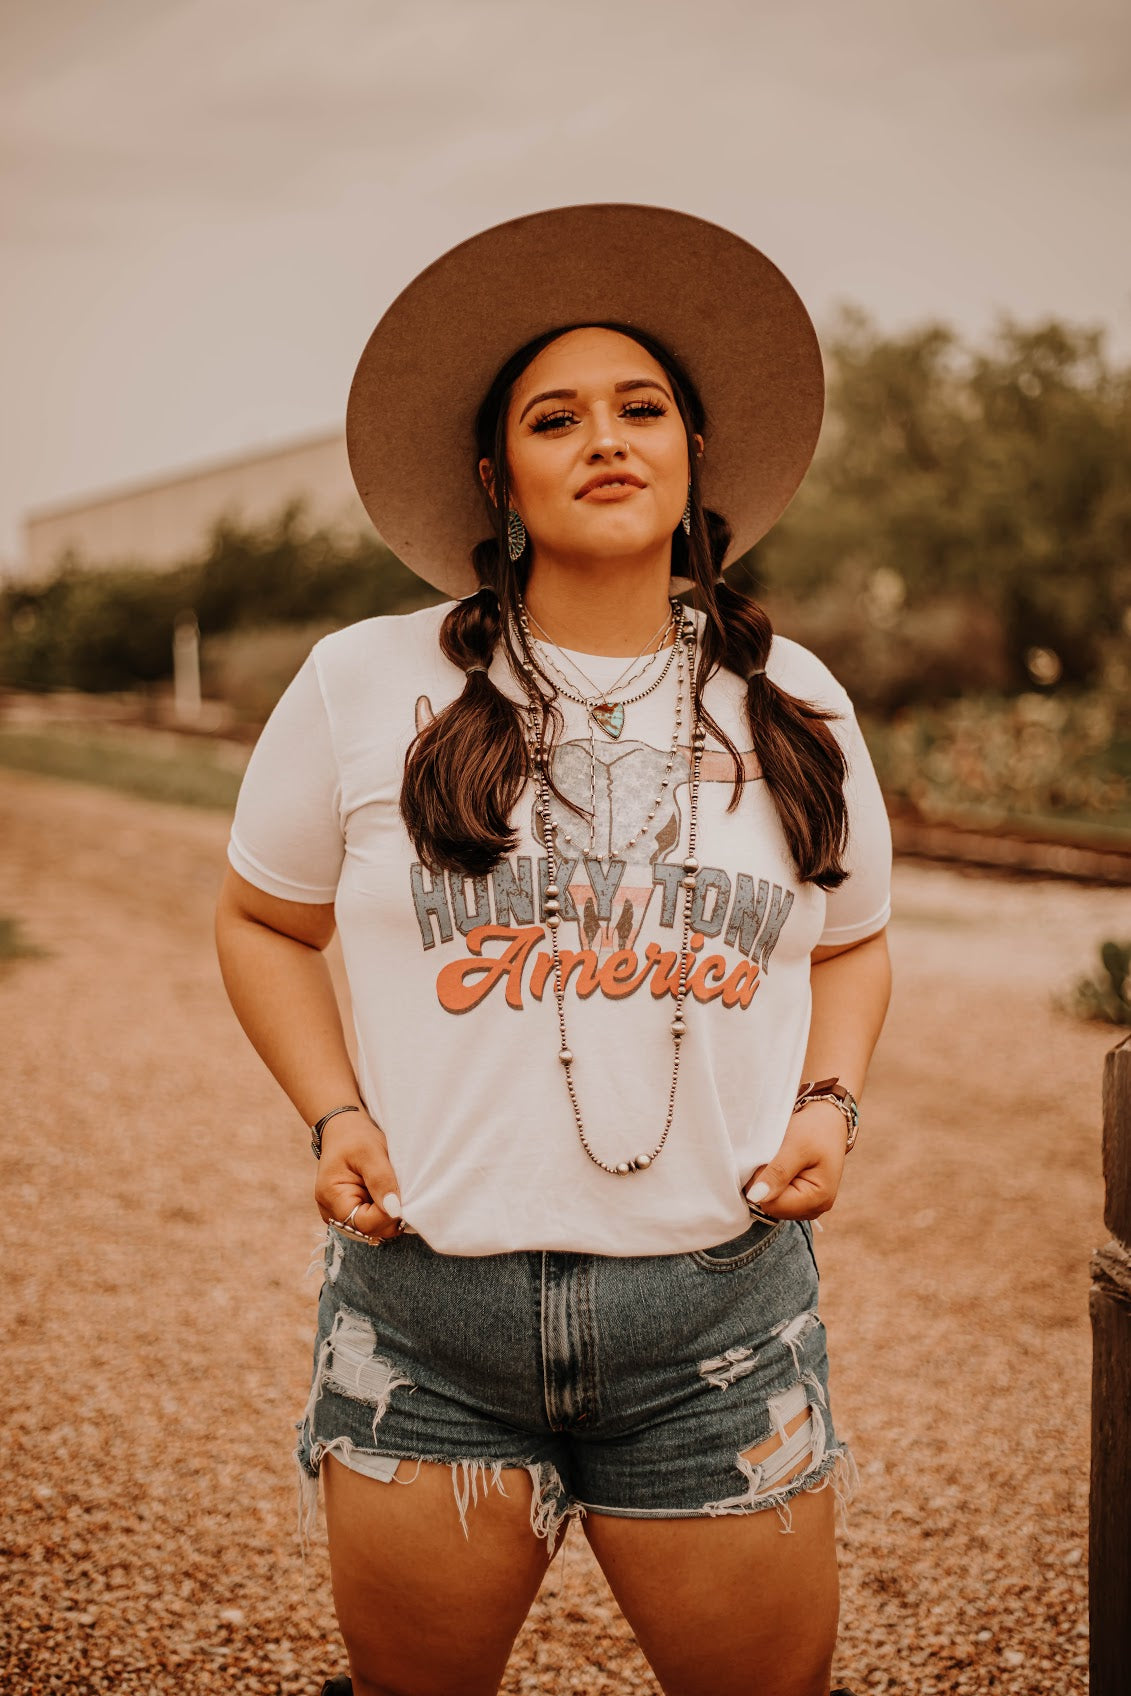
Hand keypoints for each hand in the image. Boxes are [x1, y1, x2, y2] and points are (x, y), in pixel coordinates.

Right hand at [314, 1112, 404, 1240]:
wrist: (344, 1130)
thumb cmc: (355, 1137)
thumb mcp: (371, 1152)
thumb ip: (382, 1181)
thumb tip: (394, 1210)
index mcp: (331, 1197)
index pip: (364, 1224)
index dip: (387, 1215)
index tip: (400, 1196)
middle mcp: (332, 1212)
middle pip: (369, 1230)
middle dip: (389, 1214)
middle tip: (398, 1189)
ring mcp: (340, 1215)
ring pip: (373, 1228)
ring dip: (387, 1212)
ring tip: (390, 1188)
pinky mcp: (351, 1212)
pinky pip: (373, 1221)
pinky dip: (384, 1210)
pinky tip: (386, 1193)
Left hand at [743, 1100, 848, 1220]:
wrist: (826, 1121)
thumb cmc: (815, 1130)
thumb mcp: (796, 1146)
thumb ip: (777, 1173)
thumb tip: (756, 1197)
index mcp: (818, 1199)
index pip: (772, 1205)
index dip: (762, 1182)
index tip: (768, 1159)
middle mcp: (814, 1209)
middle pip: (771, 1206)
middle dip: (765, 1182)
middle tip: (775, 1157)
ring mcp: (807, 1206)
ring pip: (771, 1202)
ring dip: (768, 1180)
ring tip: (780, 1160)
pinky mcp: (800, 1200)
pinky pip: (776, 1197)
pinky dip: (772, 1181)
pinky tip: (781, 1166)